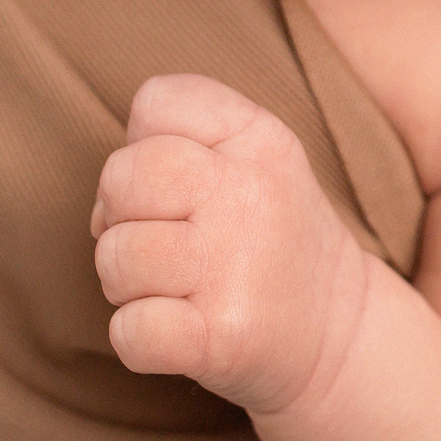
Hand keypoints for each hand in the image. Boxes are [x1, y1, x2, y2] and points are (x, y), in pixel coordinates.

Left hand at [89, 75, 370, 417]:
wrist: (337, 329)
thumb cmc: (267, 237)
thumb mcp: (253, 157)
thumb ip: (176, 143)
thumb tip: (103, 209)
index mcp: (259, 137)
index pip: (155, 102)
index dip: (143, 144)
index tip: (176, 185)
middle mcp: (250, 193)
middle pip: (123, 175)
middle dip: (118, 214)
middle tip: (159, 242)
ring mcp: (237, 267)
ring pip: (116, 255)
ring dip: (124, 282)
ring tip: (171, 287)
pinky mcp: (223, 336)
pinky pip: (129, 331)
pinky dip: (134, 338)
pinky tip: (174, 330)